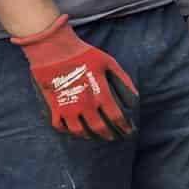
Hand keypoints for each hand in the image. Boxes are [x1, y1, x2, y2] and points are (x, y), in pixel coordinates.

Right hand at [12, 15, 136, 138]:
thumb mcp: (109, 63)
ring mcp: (68, 107)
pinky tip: (73, 130)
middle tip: (113, 137)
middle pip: (99, 128)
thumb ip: (123, 79)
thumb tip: (135, 96)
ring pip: (79, 131)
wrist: (54, 50)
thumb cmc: (84, 54)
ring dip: (89, 136)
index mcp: (100, 94)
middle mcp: (85, 105)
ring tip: (94, 136)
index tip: (128, 131)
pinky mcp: (53, 106)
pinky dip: (67, 131)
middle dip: (109, 135)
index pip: (116, 118)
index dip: (124, 127)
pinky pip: (59, 126)